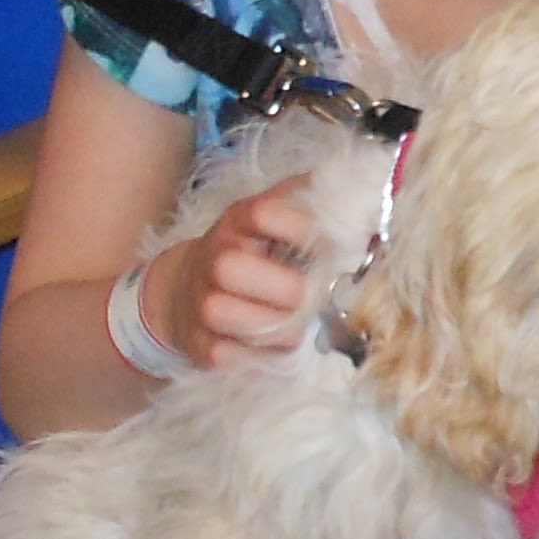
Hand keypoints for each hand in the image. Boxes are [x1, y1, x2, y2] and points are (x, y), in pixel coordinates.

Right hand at [147, 179, 318, 368]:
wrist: (182, 292)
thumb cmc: (244, 253)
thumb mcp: (266, 219)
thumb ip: (306, 199)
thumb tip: (356, 180)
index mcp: (237, 222)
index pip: (265, 213)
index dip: (303, 229)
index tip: (327, 246)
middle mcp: (216, 260)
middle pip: (267, 279)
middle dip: (299, 291)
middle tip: (309, 294)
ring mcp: (205, 305)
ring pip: (260, 324)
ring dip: (288, 328)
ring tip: (291, 320)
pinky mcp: (202, 347)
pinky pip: (246, 358)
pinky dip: (266, 356)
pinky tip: (268, 342)